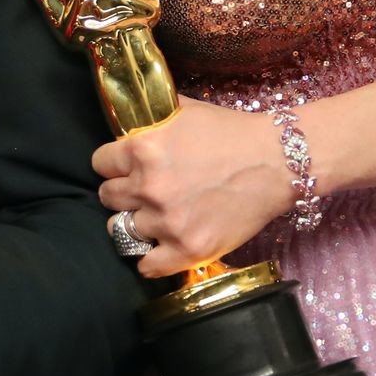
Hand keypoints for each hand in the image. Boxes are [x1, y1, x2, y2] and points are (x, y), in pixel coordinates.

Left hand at [94, 97, 292, 277]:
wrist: (275, 162)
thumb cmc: (230, 132)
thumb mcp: (182, 111)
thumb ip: (149, 117)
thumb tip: (128, 110)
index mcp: (142, 150)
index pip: (99, 163)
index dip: (112, 164)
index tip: (124, 168)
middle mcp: (149, 187)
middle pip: (107, 197)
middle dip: (122, 192)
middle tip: (142, 191)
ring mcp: (168, 221)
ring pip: (122, 229)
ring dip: (135, 222)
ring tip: (152, 216)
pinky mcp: (189, 249)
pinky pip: (148, 266)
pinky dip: (149, 260)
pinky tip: (156, 248)